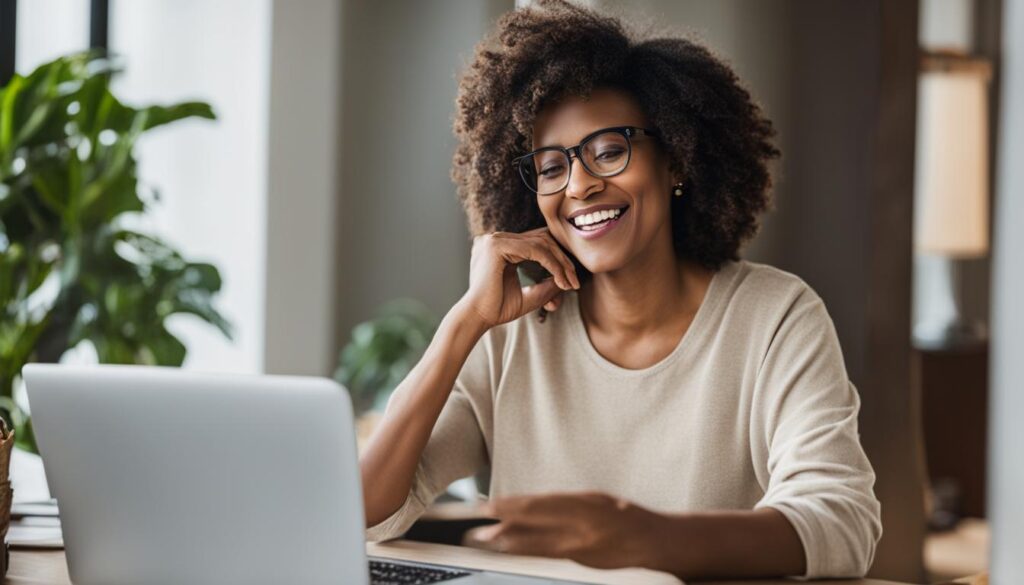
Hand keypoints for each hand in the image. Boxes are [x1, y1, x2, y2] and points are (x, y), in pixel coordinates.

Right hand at [456, 227, 579, 331]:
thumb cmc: (498, 309)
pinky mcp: (496, 246)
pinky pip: (534, 250)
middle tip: (575, 282)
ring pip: (540, 243)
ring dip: (560, 263)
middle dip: (562, 259)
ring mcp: (494, 240)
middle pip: (540, 238)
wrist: (477, 319)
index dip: (557, 258)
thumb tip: (568, 276)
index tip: (571, 281)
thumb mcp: (530, 294)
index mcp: (499, 247)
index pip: (535, 242)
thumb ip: (547, 284)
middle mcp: (495, 239)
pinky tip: (560, 280)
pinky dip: (552, 264)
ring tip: (569, 283)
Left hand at [462, 491, 662, 569]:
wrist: (656, 545)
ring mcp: (582, 554)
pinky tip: (514, 551)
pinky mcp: (582, 568)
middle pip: (534, 530)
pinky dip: (529, 553)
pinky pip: (549, 558)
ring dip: (510, 544)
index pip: (540, 506)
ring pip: (537, 549)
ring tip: (488, 541)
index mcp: (587, 510)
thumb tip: (531, 505)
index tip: (490, 505)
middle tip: (479, 528)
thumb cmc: (627, 516)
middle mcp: (583, 533)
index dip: (511, 506)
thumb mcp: (596, 499)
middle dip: (503, 528)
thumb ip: (564, 503)